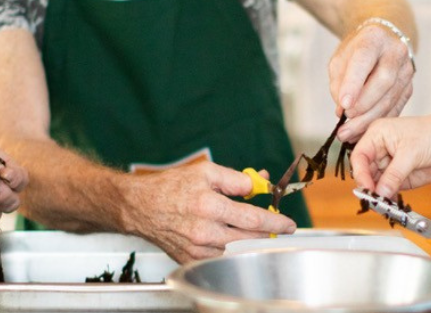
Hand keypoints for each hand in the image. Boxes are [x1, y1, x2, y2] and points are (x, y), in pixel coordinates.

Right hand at [119, 162, 295, 262]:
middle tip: (281, 228)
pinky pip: (220, 258)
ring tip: (260, 232)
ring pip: (236, 251)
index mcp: (209, 205)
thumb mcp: (205, 172)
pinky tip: (237, 240)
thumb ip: (235, 179)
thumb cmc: (171, 187)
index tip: (289, 223)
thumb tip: (258, 184)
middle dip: (270, 234)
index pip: (252, 219)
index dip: (276, 222)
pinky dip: (234, 250)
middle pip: (249, 239)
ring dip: (253, 243)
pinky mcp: (190, 259)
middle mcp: (204, 231)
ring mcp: (197, 249)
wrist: (140, 207)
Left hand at [329, 22, 413, 142]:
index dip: (354, 84)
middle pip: (383, 81)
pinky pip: (395, 108)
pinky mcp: (409, 87)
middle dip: (363, 105)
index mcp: (374, 38)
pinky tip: (363, 132)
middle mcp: (395, 52)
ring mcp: (406, 70)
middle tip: (346, 119)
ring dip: (369, 119)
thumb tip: (343, 111)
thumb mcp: (340, 59)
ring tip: (349, 133)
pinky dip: (378, 123)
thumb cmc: (356, 52)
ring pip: (390, 99)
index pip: (364, 60)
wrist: (380, 44)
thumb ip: (338, 83)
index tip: (344, 104)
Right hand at [349, 113, 430, 198]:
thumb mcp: (412, 153)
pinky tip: (392, 204)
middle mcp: (380, 149)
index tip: (367, 189)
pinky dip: (388, 198)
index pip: (359, 156)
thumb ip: (394, 174)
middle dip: (369, 187)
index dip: (360, 174)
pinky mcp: (399, 176)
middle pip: (365, 172)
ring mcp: (389, 164)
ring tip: (384, 205)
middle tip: (375, 201)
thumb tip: (379, 192)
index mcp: (377, 134)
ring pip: (375, 183)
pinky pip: (388, 190)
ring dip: (378, 195)